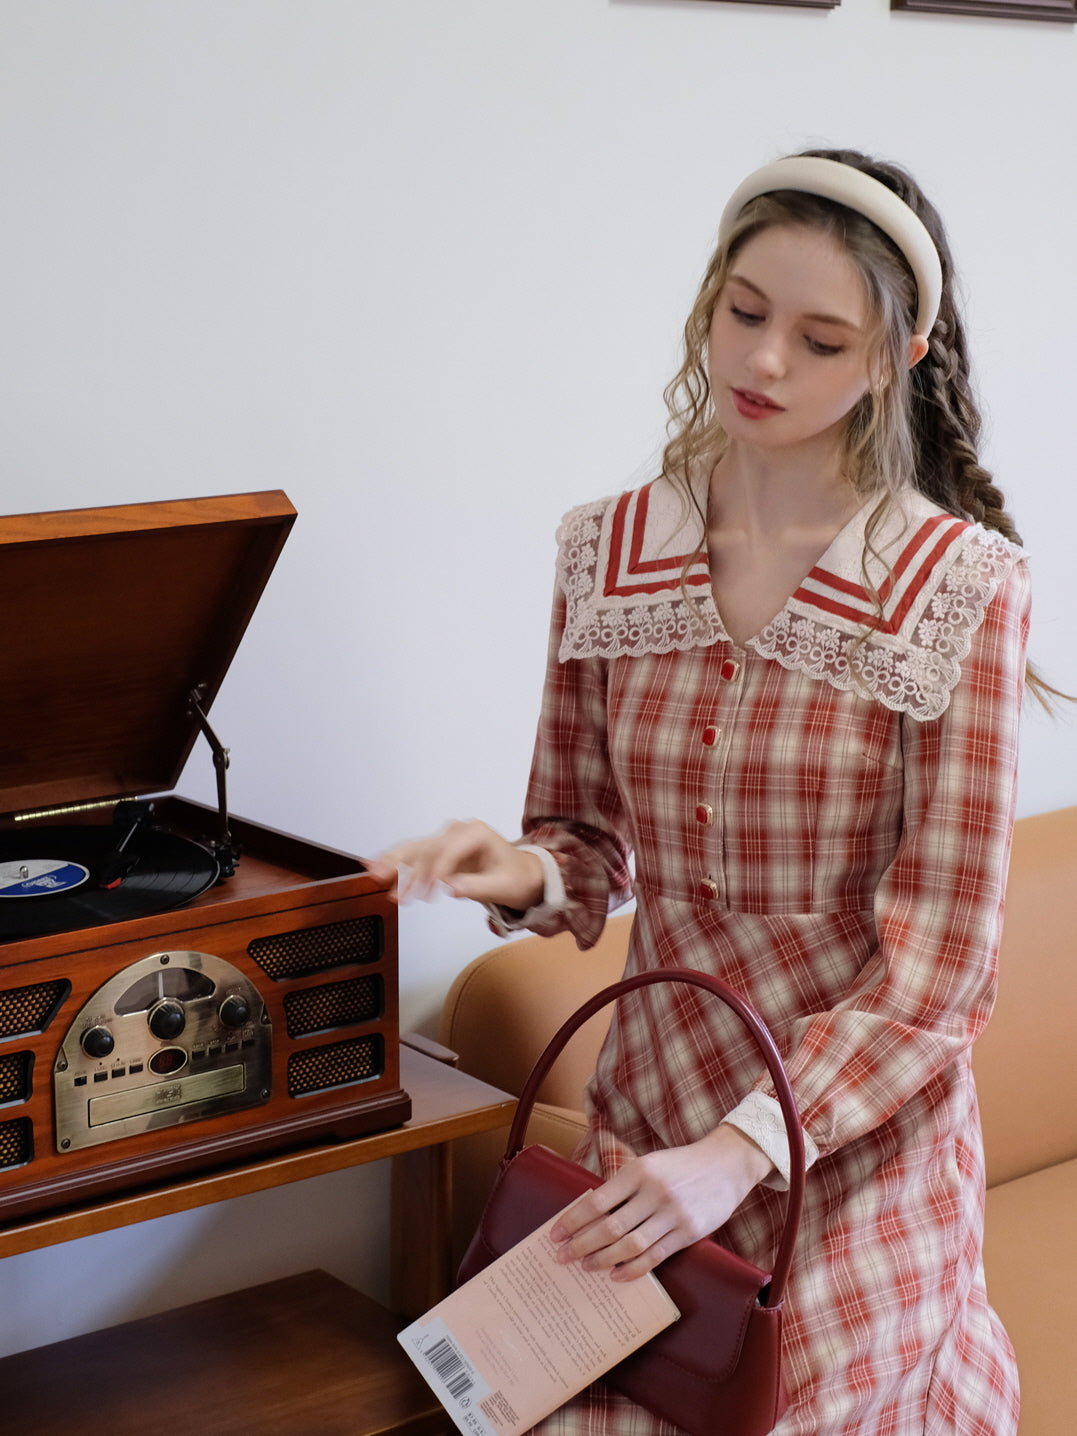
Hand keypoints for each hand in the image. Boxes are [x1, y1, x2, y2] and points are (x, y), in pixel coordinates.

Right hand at [366, 819, 545, 910]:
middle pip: (426, 847)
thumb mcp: (504, 885)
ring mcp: (447, 840)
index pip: (449, 851)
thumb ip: (478, 886)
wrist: (523, 874)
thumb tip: (450, 887)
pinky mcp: (440, 852)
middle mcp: (458, 832)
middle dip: (404, 864)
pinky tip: (377, 868)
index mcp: (476, 833)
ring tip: (373, 874)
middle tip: (383, 878)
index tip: (428, 893)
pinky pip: (416, 858)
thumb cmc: (517, 877)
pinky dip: (398, 865)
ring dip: (394, 864)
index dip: (436, 872)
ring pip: (415, 850)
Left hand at [549, 1125, 773, 1280]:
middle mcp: (653, 1192)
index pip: (597, 1201)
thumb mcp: (649, 1164)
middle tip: (562, 1257)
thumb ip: (624, 1186)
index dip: (573, 1220)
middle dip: (581, 1244)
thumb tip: (589, 1214)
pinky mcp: (688, 1232)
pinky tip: (615, 1275)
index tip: (555, 1234)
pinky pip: (655, 1256)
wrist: (726, 1164)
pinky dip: (632, 1269)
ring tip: (585, 1267)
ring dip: (603, 1259)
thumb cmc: (680, 1165)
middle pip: (609, 1226)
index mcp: (638, 1171)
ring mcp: (672, 1214)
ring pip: (630, 1245)